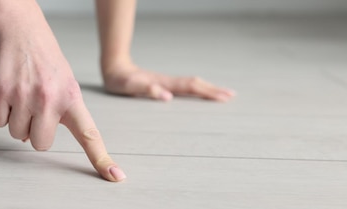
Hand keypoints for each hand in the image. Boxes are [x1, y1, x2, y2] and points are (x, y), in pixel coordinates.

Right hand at [0, 16, 125, 181]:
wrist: (21, 27)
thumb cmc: (43, 58)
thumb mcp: (63, 82)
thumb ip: (58, 112)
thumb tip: (33, 138)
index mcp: (71, 97)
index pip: (90, 134)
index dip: (101, 158)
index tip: (115, 176)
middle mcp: (50, 99)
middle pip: (40, 143)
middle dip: (35, 132)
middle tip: (34, 108)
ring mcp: (24, 96)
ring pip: (16, 134)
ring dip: (16, 119)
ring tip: (21, 93)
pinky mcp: (1, 92)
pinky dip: (0, 111)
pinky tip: (7, 91)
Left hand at [103, 63, 235, 101]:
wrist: (115, 69)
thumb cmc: (121, 80)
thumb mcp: (130, 87)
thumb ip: (147, 90)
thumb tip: (167, 97)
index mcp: (164, 83)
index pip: (191, 87)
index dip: (207, 92)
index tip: (224, 97)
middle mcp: (168, 82)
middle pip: (196, 85)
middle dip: (214, 90)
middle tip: (231, 96)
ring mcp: (167, 83)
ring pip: (192, 85)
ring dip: (208, 89)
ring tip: (223, 94)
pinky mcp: (163, 85)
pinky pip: (185, 88)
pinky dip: (197, 90)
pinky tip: (201, 93)